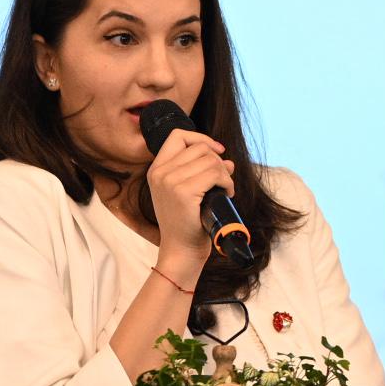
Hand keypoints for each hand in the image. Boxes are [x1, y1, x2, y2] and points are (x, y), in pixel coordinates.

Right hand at [142, 123, 234, 266]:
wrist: (182, 250)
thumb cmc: (187, 223)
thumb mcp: (188, 192)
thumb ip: (199, 172)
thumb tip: (227, 160)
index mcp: (157, 170)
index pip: (178, 136)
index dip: (201, 138)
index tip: (217, 151)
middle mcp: (160, 172)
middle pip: (200, 148)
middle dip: (218, 162)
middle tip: (222, 182)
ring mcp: (170, 181)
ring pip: (210, 160)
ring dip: (225, 174)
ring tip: (224, 190)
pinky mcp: (183, 192)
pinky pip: (215, 174)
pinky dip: (227, 182)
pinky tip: (226, 194)